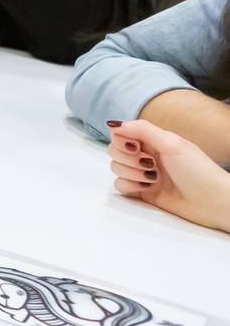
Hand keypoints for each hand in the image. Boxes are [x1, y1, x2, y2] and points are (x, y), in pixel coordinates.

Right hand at [108, 119, 229, 232]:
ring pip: (116, 168)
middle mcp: (145, 154)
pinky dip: (130, 186)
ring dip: (132, 173)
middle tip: (150, 164)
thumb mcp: (172, 144)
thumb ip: (142, 130)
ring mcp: (142, 173)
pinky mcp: (141, 191)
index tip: (137, 147)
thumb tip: (114, 123)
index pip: (120, 133)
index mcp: (153, 140)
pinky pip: (120, 185)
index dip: (122, 140)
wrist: (211, 202)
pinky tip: (147, 188)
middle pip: (114, 150)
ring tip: (153, 178)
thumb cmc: (198, 171)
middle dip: (128, 159)